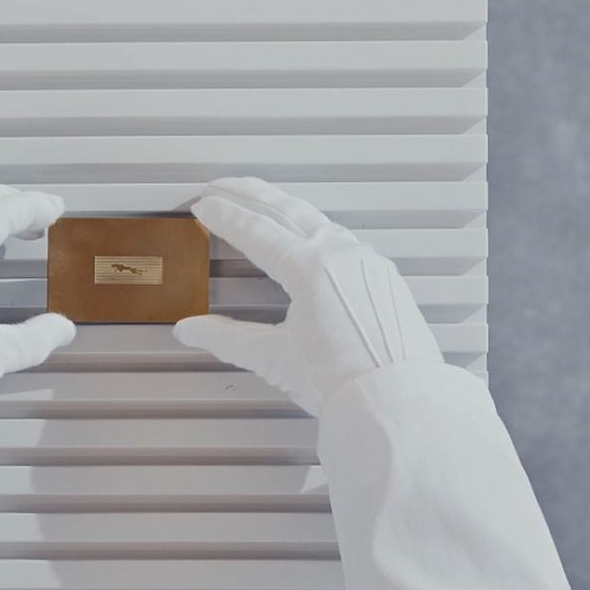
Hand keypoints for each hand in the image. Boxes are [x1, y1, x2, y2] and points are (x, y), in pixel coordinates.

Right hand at [173, 178, 441, 416]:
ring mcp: (365, 262)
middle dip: (250, 194)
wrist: (398, 403)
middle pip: (285, 210)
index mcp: (310, 269)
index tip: (204, 206)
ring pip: (316, 219)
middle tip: (222, 186)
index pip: (256, 231)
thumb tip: (191, 330)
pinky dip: (314, 227)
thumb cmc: (344, 383)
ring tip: (260, 201)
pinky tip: (307, 233)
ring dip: (283, 206)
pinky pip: (342, 238)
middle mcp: (340, 255)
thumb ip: (227, 339)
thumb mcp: (275, 358)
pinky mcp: (381, 276)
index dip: (225, 217)